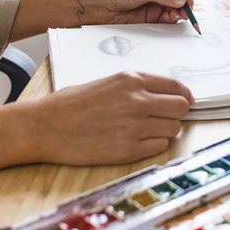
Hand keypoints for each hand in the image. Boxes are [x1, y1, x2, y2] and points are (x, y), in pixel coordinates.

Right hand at [23, 71, 193, 164]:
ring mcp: (134, 126)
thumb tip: (163, 95)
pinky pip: (159, 147)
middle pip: (181, 108)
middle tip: (167, 118)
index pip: (176, 86)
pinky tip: (137, 142)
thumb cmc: (70, 104)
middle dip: (178, 113)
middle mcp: (137, 100)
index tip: (184, 101)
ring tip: (146, 131)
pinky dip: (154, 146)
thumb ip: (135, 87)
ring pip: (173, 129)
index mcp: (132, 80)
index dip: (184, 96)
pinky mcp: (128, 149)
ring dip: (165, 131)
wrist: (44, 126)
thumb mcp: (106, 82)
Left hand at [94, 0, 195, 24]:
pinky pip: (168, 19)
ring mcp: (157, 5)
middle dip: (185, 5)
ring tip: (174, 16)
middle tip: (186, 12)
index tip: (190, 1)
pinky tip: (169, 19)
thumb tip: (181, 0)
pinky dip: (172, 20)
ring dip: (178, 13)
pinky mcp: (153, 18)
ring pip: (176, 10)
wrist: (102, 7)